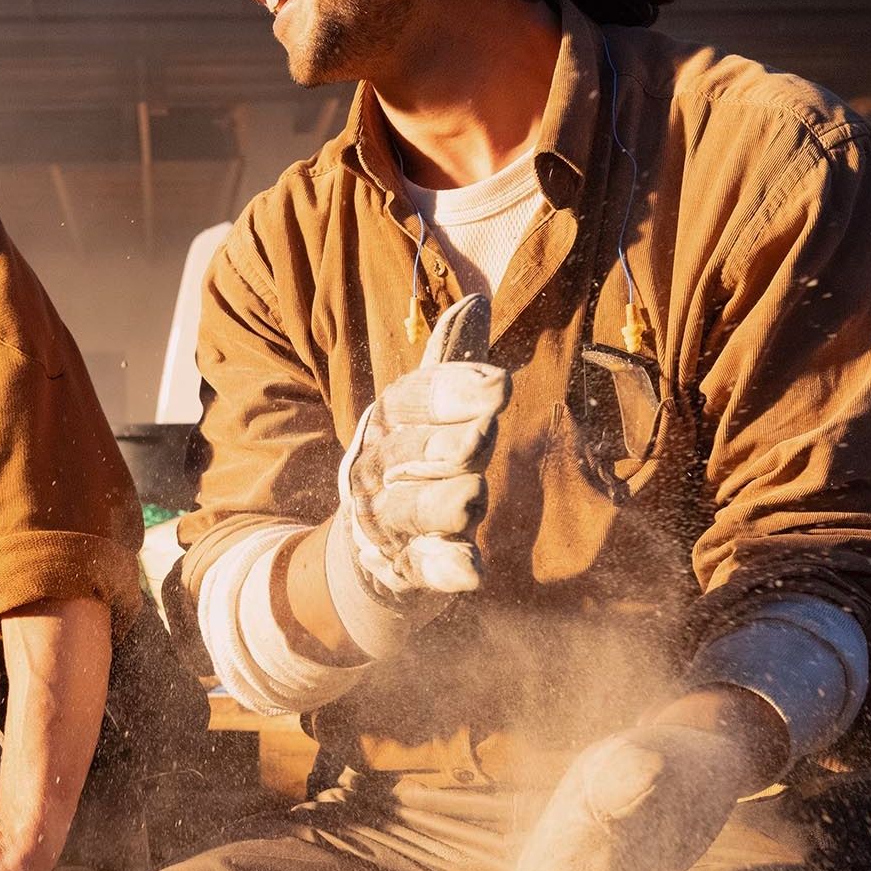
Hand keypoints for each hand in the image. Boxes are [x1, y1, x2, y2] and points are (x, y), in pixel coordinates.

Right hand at [338, 357, 509, 605]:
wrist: (369, 545)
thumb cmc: (414, 461)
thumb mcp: (426, 412)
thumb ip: (452, 365)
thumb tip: (475, 300)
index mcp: (388, 421)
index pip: (413, 398)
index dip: (454, 391)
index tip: (501, 384)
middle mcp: (377, 468)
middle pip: (408, 453)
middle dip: (445, 443)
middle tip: (484, 433)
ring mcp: (385, 521)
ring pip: (410, 510)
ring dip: (440, 503)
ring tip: (472, 496)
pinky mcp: (402, 567)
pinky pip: (421, 567)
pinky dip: (445, 569)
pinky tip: (473, 570)